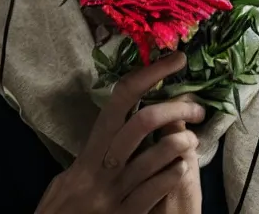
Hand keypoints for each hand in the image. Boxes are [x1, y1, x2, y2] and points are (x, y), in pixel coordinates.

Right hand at [34, 52, 204, 213]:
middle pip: (142, 123)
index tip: (174, 60)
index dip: (148, 75)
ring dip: (181, 143)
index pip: (120, 99)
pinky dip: (173, 174)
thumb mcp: (72, 171)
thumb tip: (116, 124)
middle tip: (196, 106)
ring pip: (155, 156)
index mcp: (91, 148)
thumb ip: (94, 150)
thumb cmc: (62, 206)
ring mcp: (117, 190)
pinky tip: (181, 167)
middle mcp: (104, 164)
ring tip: (192, 139)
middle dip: (175, 108)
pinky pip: (156, 189)